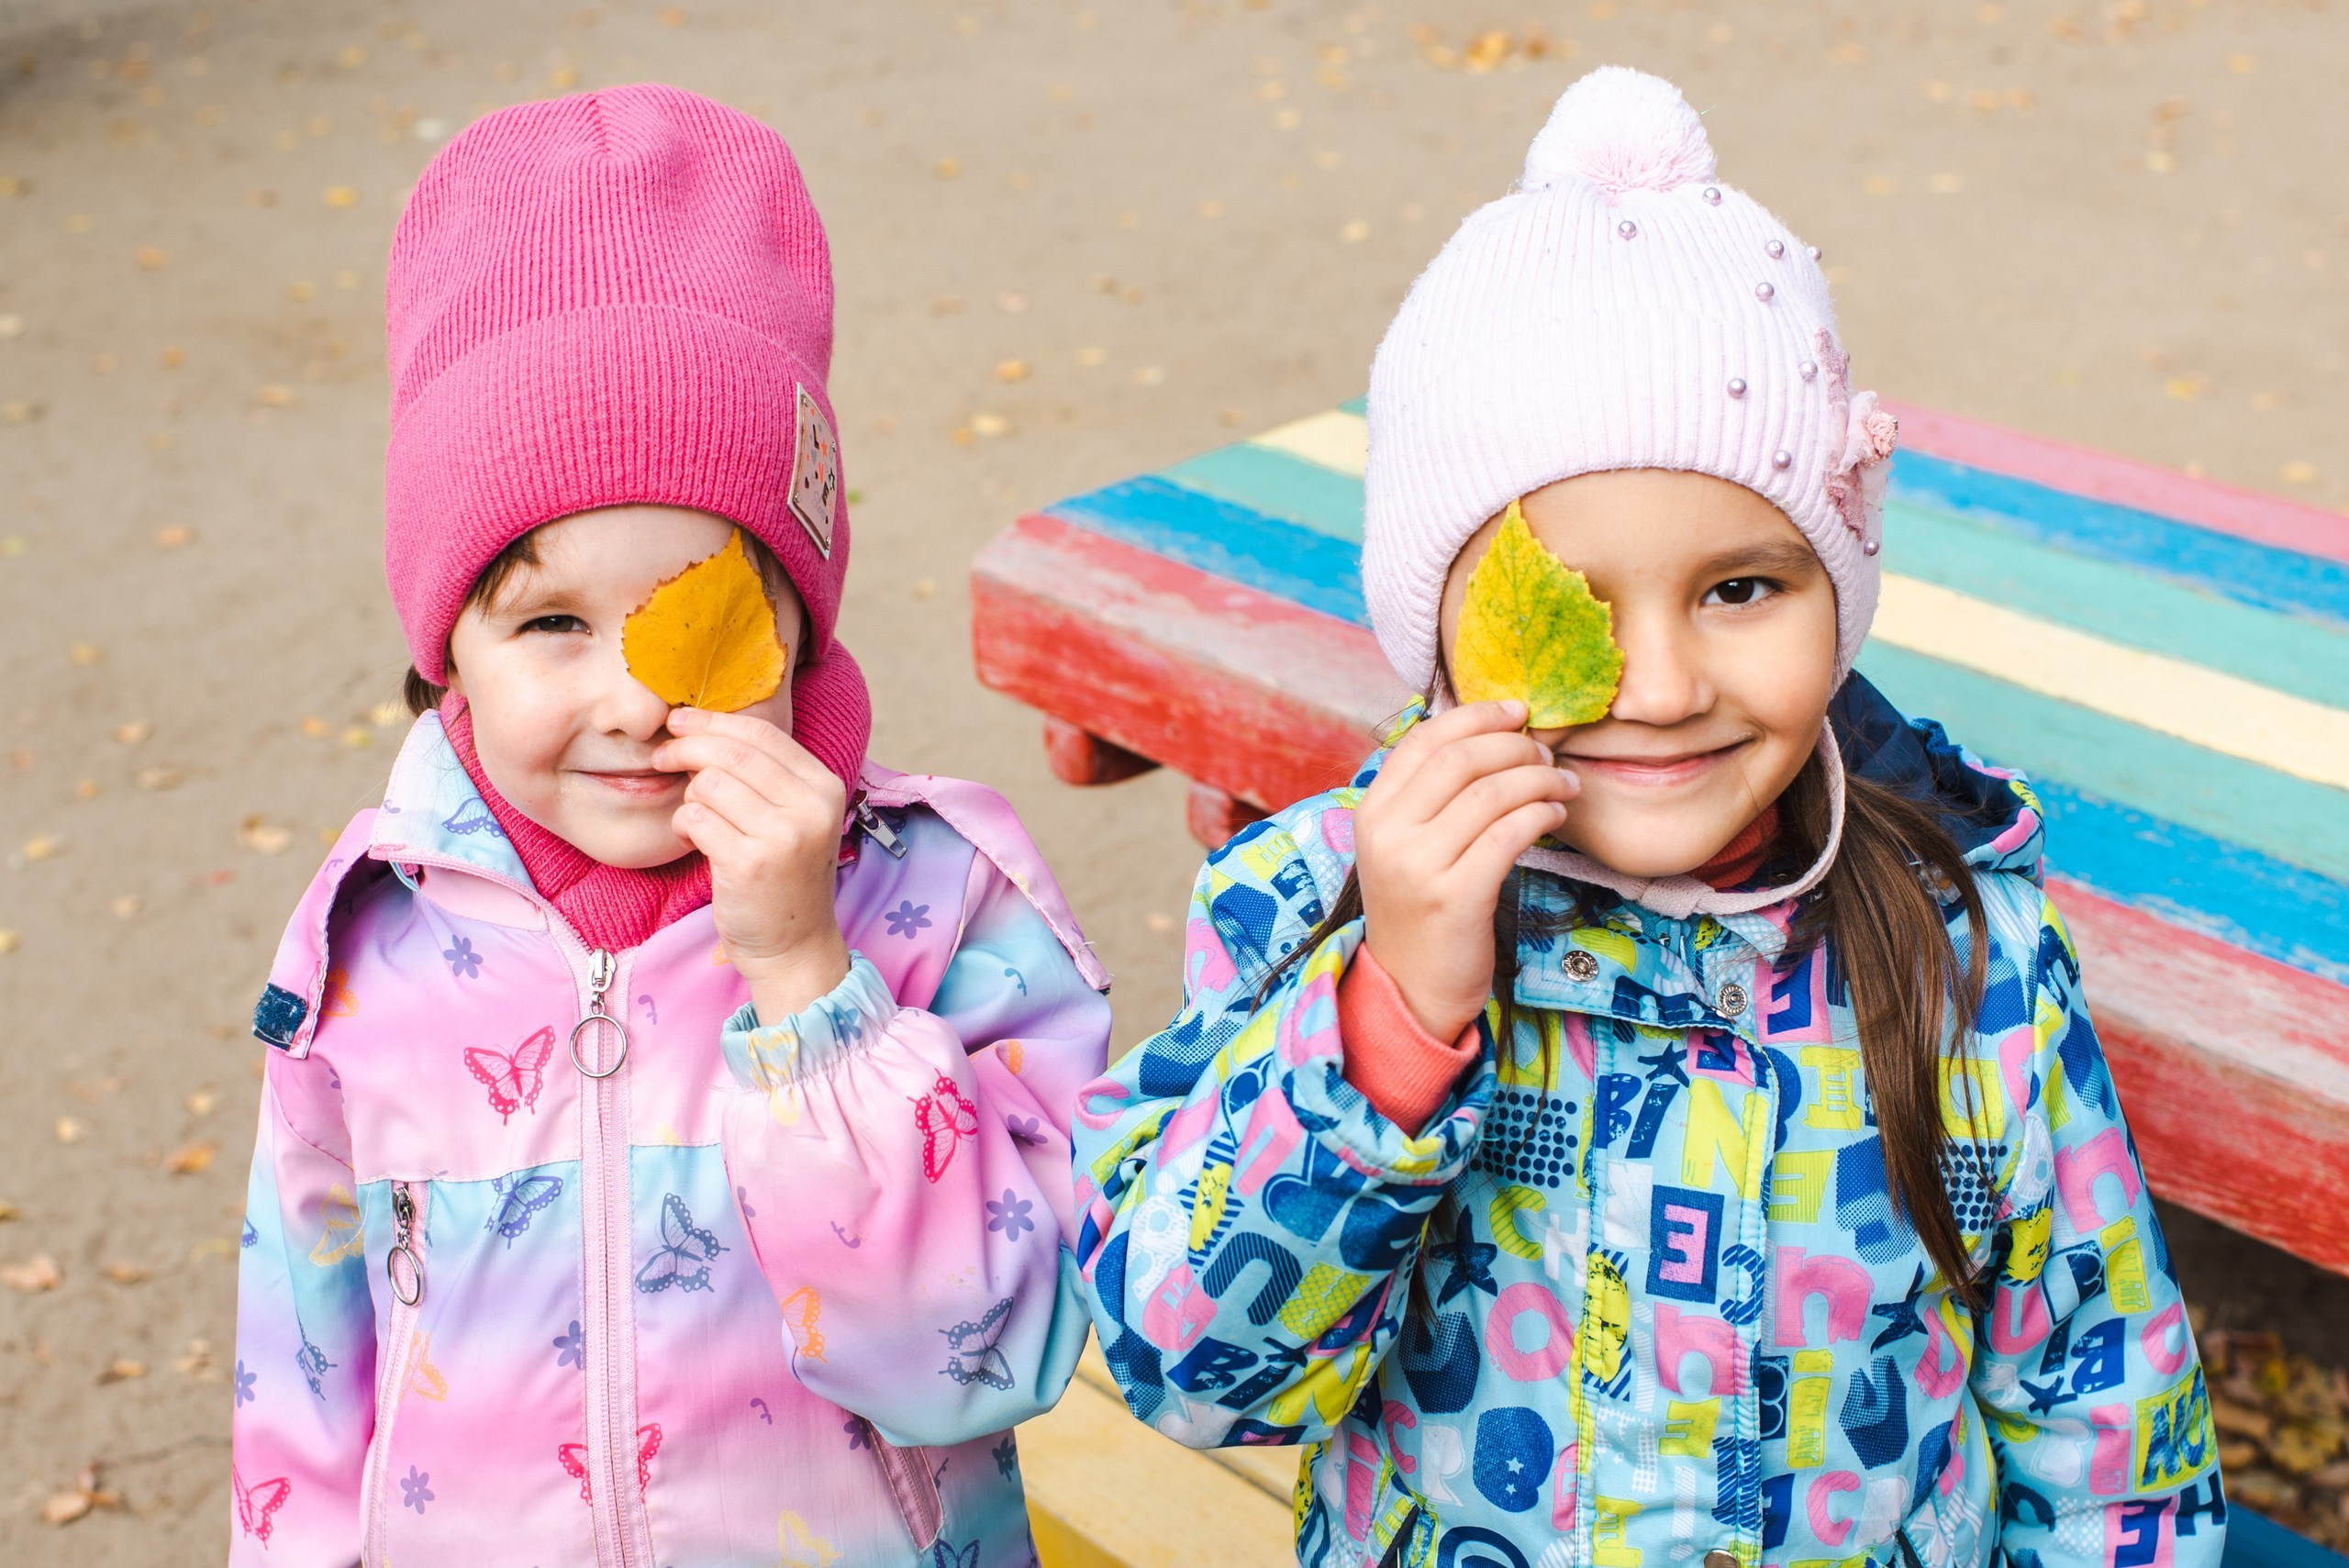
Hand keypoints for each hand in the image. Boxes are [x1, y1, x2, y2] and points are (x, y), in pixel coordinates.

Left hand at [655, 708, 850, 1022]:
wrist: (792, 945)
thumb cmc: (782, 876)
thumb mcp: (792, 817)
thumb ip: (765, 774)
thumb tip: (702, 725)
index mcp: (824, 786)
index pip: (762, 733)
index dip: (714, 721)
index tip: (680, 721)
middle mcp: (811, 807)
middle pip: (731, 752)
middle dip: (686, 748)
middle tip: (662, 759)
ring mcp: (784, 836)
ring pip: (709, 784)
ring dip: (689, 799)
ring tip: (699, 822)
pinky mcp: (750, 863)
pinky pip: (695, 818)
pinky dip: (684, 826)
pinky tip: (696, 843)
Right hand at [1354, 701, 1578, 1041]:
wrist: (1410, 988)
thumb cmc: (1421, 909)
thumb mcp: (1406, 845)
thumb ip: (1430, 796)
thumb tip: (1490, 735)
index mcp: (1373, 809)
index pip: (1425, 738)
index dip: (1477, 716)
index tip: (1519, 711)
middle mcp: (1387, 832)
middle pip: (1462, 759)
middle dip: (1516, 746)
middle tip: (1549, 753)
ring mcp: (1418, 865)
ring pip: (1491, 794)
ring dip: (1540, 779)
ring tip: (1564, 784)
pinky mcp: (1455, 896)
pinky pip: (1509, 835)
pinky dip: (1540, 814)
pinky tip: (1556, 814)